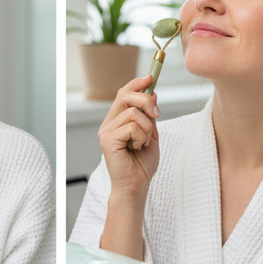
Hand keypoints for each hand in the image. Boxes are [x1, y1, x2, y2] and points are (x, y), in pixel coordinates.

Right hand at [98, 74, 159, 199]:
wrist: (136, 186)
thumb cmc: (142, 164)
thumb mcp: (151, 133)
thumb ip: (149, 115)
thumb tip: (152, 93)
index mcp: (116, 121)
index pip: (123, 94)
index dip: (136, 83)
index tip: (150, 77)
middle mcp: (108, 124)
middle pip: (125, 96)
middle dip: (146, 100)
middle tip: (157, 115)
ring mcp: (106, 132)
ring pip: (133, 113)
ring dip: (147, 128)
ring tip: (144, 143)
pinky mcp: (108, 140)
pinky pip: (132, 127)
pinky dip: (142, 136)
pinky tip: (138, 148)